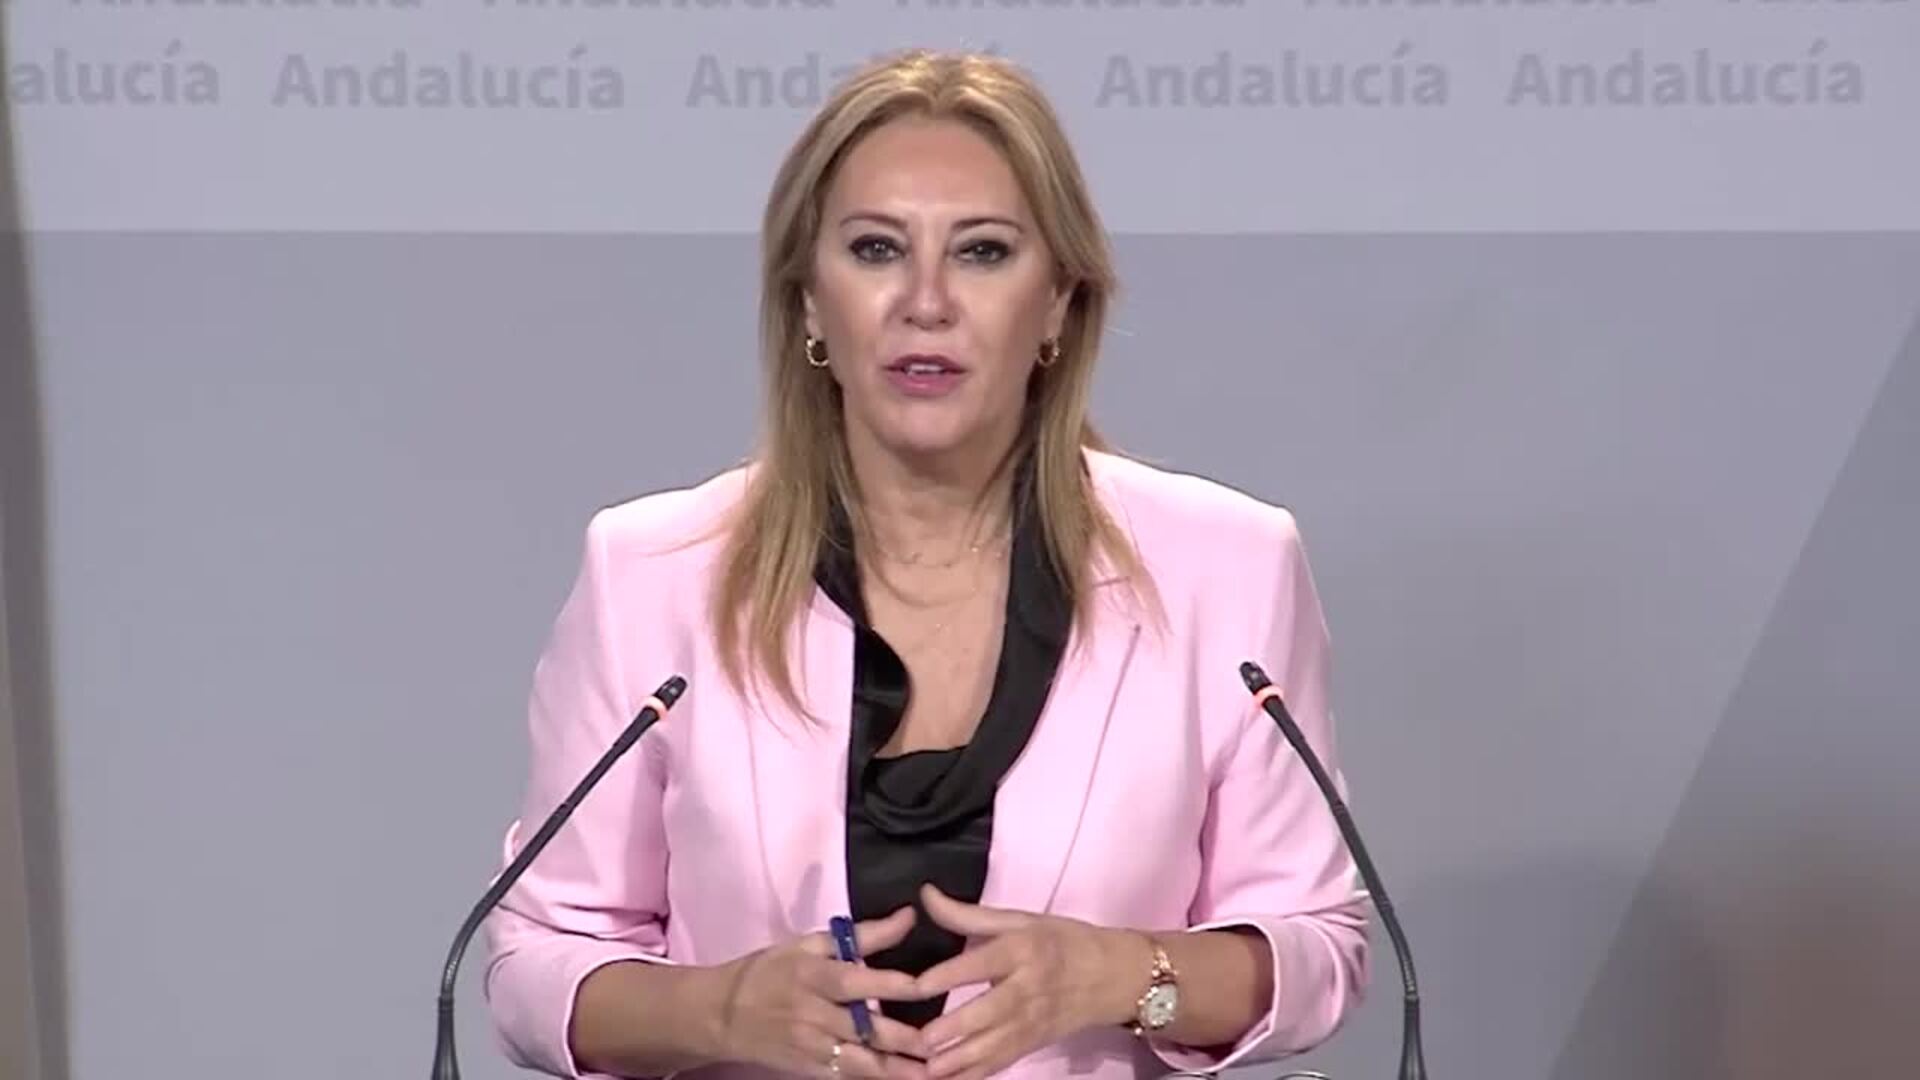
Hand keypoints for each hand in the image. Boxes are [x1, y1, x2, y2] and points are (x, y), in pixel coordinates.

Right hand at [714, 905, 930, 1077]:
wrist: (722, 1014)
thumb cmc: (770, 971)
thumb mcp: (810, 945)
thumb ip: (863, 935)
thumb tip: (909, 916)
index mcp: (814, 976)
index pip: (858, 982)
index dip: (893, 985)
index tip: (929, 986)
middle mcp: (814, 1014)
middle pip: (864, 1029)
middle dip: (904, 1039)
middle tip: (942, 1042)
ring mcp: (812, 1047)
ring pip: (861, 1062)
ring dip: (898, 1070)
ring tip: (934, 1071)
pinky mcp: (810, 1070)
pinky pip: (849, 1077)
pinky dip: (877, 1079)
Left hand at [908, 884, 1149, 1079]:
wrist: (1114, 976)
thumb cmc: (1063, 941)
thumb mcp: (1021, 920)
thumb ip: (968, 914)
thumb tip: (926, 894)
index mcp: (1022, 950)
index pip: (983, 964)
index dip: (950, 975)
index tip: (918, 986)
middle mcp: (1027, 988)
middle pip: (990, 1011)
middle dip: (956, 1028)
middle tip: (921, 1040)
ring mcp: (1031, 1022)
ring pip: (994, 1045)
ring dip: (961, 1060)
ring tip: (929, 1069)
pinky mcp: (1032, 1044)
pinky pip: (1001, 1063)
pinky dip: (976, 1075)